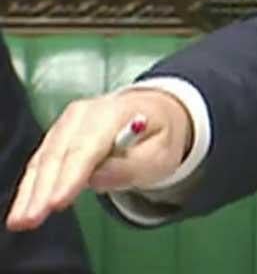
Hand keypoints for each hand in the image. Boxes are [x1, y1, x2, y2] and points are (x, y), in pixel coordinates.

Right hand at [5, 89, 191, 231]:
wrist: (152, 114)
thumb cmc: (157, 137)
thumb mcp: (160, 155)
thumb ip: (130, 167)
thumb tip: (97, 180)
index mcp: (116, 111)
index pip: (88, 146)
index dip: (71, 176)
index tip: (58, 202)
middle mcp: (85, 113)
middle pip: (60, 154)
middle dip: (44, 188)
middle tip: (32, 218)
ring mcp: (67, 124)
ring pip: (45, 160)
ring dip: (31, 191)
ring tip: (21, 219)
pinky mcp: (57, 137)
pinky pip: (41, 164)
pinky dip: (31, 187)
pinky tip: (23, 209)